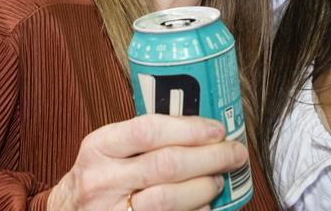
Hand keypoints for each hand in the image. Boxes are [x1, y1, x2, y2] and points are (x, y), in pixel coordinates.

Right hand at [48, 115, 245, 210]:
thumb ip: (142, 139)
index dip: (189, 129)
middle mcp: (102, 180)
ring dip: (205, 188)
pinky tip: (203, 205)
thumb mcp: (106, 150)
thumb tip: (200, 127)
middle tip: (233, 153)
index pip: (148, 130)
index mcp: (99, 147)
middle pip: (167, 165)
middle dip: (210, 158)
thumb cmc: (97, 179)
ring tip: (218, 180)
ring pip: (170, 199)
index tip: (217, 129)